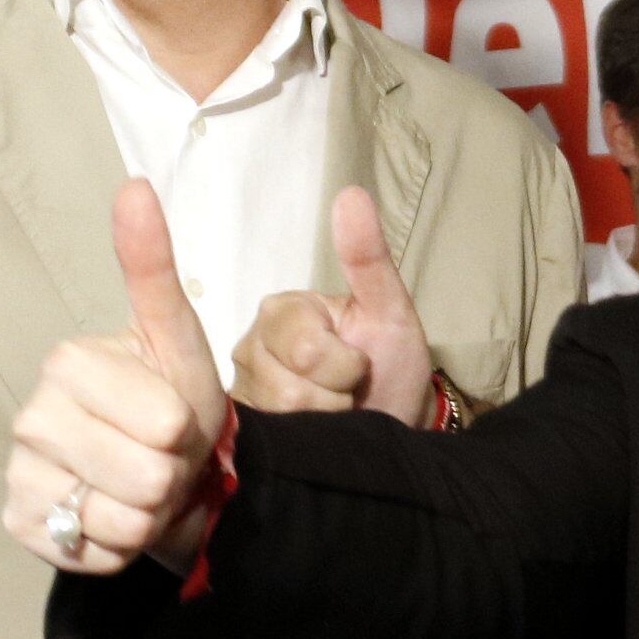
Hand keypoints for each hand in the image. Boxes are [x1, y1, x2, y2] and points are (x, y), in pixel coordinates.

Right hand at [4, 181, 230, 572]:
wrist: (158, 471)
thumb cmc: (172, 400)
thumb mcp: (177, 335)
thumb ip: (153, 266)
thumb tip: (136, 184)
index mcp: (67, 362)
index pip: (164, 424)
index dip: (185, 431)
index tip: (169, 417)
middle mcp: (30, 416)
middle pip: (145, 475)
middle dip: (167, 476)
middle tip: (156, 456)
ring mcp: (19, 473)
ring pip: (120, 520)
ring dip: (146, 515)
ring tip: (137, 488)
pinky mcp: (19, 524)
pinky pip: (92, 552)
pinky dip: (116, 548)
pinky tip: (109, 518)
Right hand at [230, 188, 435, 422]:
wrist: (395, 426)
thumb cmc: (391, 366)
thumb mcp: (390, 310)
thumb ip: (369, 257)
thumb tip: (350, 194)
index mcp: (280, 311)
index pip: (307, 347)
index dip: (345, 366)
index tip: (360, 362)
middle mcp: (249, 348)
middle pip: (291, 387)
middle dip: (336, 396)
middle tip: (349, 391)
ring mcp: (243, 394)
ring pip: (284, 416)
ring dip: (326, 421)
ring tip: (336, 412)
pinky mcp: (242, 435)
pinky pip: (271, 444)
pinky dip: (307, 442)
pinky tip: (314, 434)